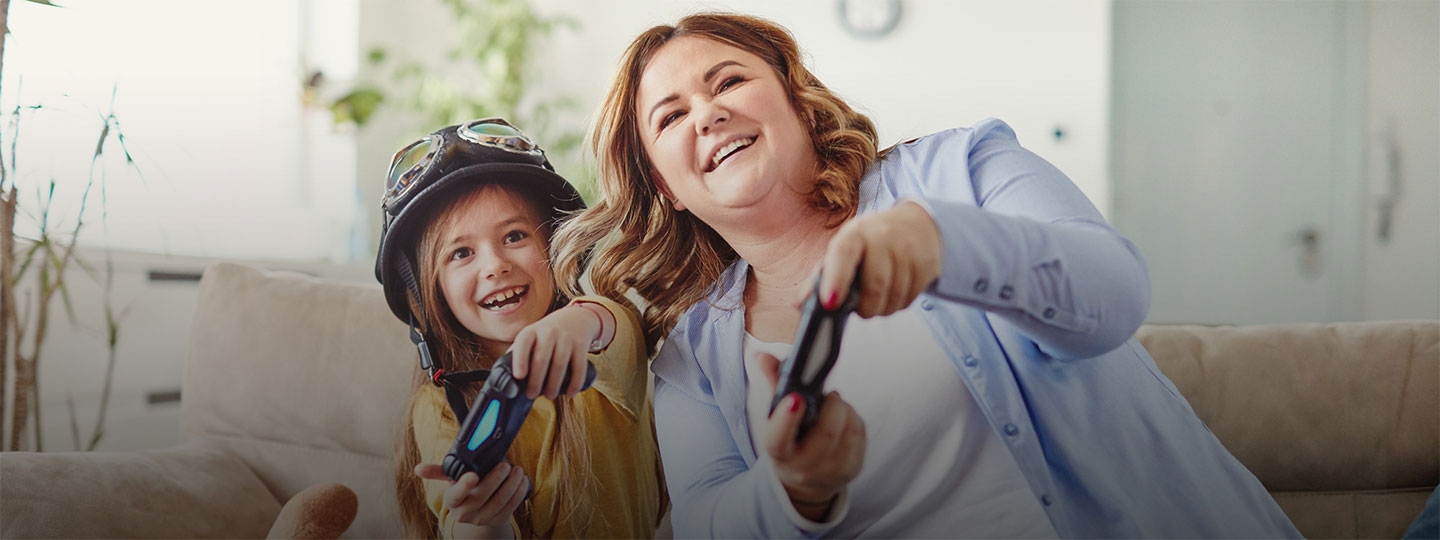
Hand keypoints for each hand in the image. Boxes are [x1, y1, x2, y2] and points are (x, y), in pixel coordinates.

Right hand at [414, 462, 528, 533]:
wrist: (477, 509)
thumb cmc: (464, 487)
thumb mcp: (452, 479)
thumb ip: (438, 471)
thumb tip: (417, 468)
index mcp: (452, 500)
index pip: (456, 495)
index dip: (464, 486)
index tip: (473, 475)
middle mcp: (465, 513)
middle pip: (482, 496)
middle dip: (495, 479)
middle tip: (505, 465)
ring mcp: (482, 519)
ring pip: (499, 502)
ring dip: (511, 485)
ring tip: (517, 470)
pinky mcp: (498, 521)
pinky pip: (511, 508)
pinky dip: (518, 493)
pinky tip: (522, 480)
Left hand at [509, 304, 606, 398]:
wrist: (574, 319)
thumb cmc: (546, 334)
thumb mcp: (530, 336)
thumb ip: (517, 352)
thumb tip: (502, 376)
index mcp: (531, 332)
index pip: (523, 344)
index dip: (520, 360)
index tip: (519, 376)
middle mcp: (548, 332)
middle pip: (541, 359)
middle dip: (536, 381)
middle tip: (532, 394)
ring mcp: (566, 338)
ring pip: (559, 364)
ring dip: (554, 385)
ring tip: (549, 395)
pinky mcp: (581, 345)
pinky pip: (579, 366)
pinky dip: (575, 383)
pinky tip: (570, 392)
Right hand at [754, 352, 864, 519]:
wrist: (806, 481)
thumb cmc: (791, 442)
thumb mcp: (777, 420)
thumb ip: (774, 385)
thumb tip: (762, 356)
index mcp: (780, 454)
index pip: (779, 440)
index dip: (786, 419)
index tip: (795, 399)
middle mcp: (804, 467)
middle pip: (827, 432)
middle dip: (832, 405)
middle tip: (829, 396)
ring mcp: (831, 471)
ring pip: (848, 429)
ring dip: (845, 410)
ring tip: (834, 408)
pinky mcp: (853, 468)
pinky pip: (860, 434)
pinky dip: (854, 419)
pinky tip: (844, 419)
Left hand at [805, 201, 940, 317]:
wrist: (916, 225)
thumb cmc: (872, 242)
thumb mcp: (844, 250)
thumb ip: (821, 277)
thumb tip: (799, 304)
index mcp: (855, 233)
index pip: (843, 254)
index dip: (835, 280)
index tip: (830, 303)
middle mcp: (882, 236)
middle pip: (874, 286)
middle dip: (866, 308)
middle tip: (862, 309)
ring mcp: (908, 249)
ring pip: (893, 297)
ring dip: (883, 308)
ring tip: (878, 298)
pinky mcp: (927, 263)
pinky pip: (910, 298)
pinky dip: (899, 303)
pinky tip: (896, 291)